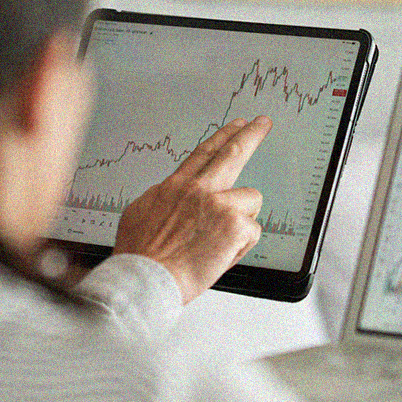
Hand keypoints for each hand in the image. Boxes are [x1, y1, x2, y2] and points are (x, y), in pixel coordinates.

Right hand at [112, 116, 271, 302]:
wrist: (145, 278)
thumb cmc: (140, 255)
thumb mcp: (139, 213)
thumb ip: (161, 198)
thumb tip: (168, 192)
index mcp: (176, 186)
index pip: (205, 153)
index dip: (223, 136)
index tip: (236, 125)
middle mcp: (198, 189)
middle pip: (232, 153)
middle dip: (250, 134)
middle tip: (262, 123)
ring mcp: (219, 205)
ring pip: (250, 199)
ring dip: (242, 219)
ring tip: (220, 240)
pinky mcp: (234, 226)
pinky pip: (253, 231)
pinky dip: (242, 245)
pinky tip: (221, 254)